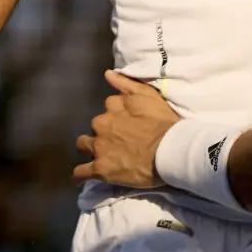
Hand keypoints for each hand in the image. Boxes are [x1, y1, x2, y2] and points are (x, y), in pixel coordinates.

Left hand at [74, 71, 180, 187]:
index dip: (118, 114)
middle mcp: (102, 125)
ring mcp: (99, 148)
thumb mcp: (149, 95)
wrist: (170, 150)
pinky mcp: (100, 169)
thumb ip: (127, 84)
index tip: (127, 122)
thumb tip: (107, 74)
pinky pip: (81, 172)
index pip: (109, 106)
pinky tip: (81, 177)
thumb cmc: (164, 123)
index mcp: (113, 107)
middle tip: (120, 140)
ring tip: (102, 155)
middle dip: (104, 130)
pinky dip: (80, 174)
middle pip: (96, 125)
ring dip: (91, 148)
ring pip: (84, 144)